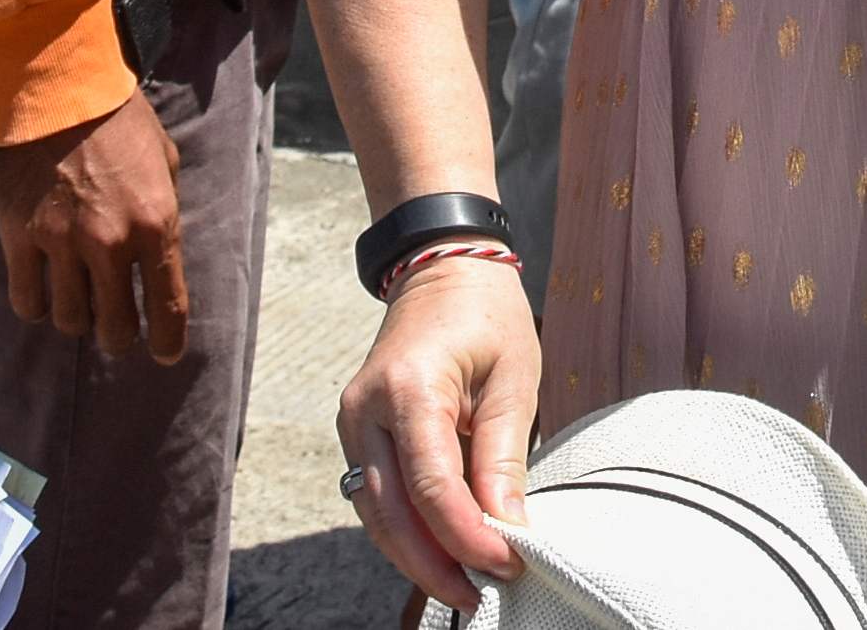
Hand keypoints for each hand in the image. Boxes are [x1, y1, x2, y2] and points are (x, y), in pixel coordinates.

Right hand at [0, 88, 188, 358]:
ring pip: (69, 320)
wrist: (59, 87)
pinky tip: (43, 289)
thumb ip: (164, 213)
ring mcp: (61, 243)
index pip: (167, 307)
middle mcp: (111, 243)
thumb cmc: (120, 119)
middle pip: (114, 329)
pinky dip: (37, 304)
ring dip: (77, 318)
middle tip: (116, 328)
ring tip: (79, 301)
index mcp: (157, 224)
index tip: (163, 352)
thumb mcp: (164, 162)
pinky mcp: (19, 237)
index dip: (167, 341)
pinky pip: (27, 300)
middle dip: (118, 336)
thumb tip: (159, 257)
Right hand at [335, 248, 541, 609]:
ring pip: (376, 514)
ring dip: (417, 557)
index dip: (467, 537)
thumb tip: (507, 530)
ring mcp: (352, 422)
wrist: (444, 270)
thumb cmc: (487, 317)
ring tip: (466, 585)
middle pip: (391, 514)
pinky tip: (441, 551)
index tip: (507, 564)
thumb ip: (504, 459)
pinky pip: (376, 496)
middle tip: (480, 596)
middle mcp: (366, 410)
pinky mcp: (357, 433)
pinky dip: (406, 530)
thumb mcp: (514, 382)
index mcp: (409, 388)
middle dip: (435, 566)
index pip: (431, 487)